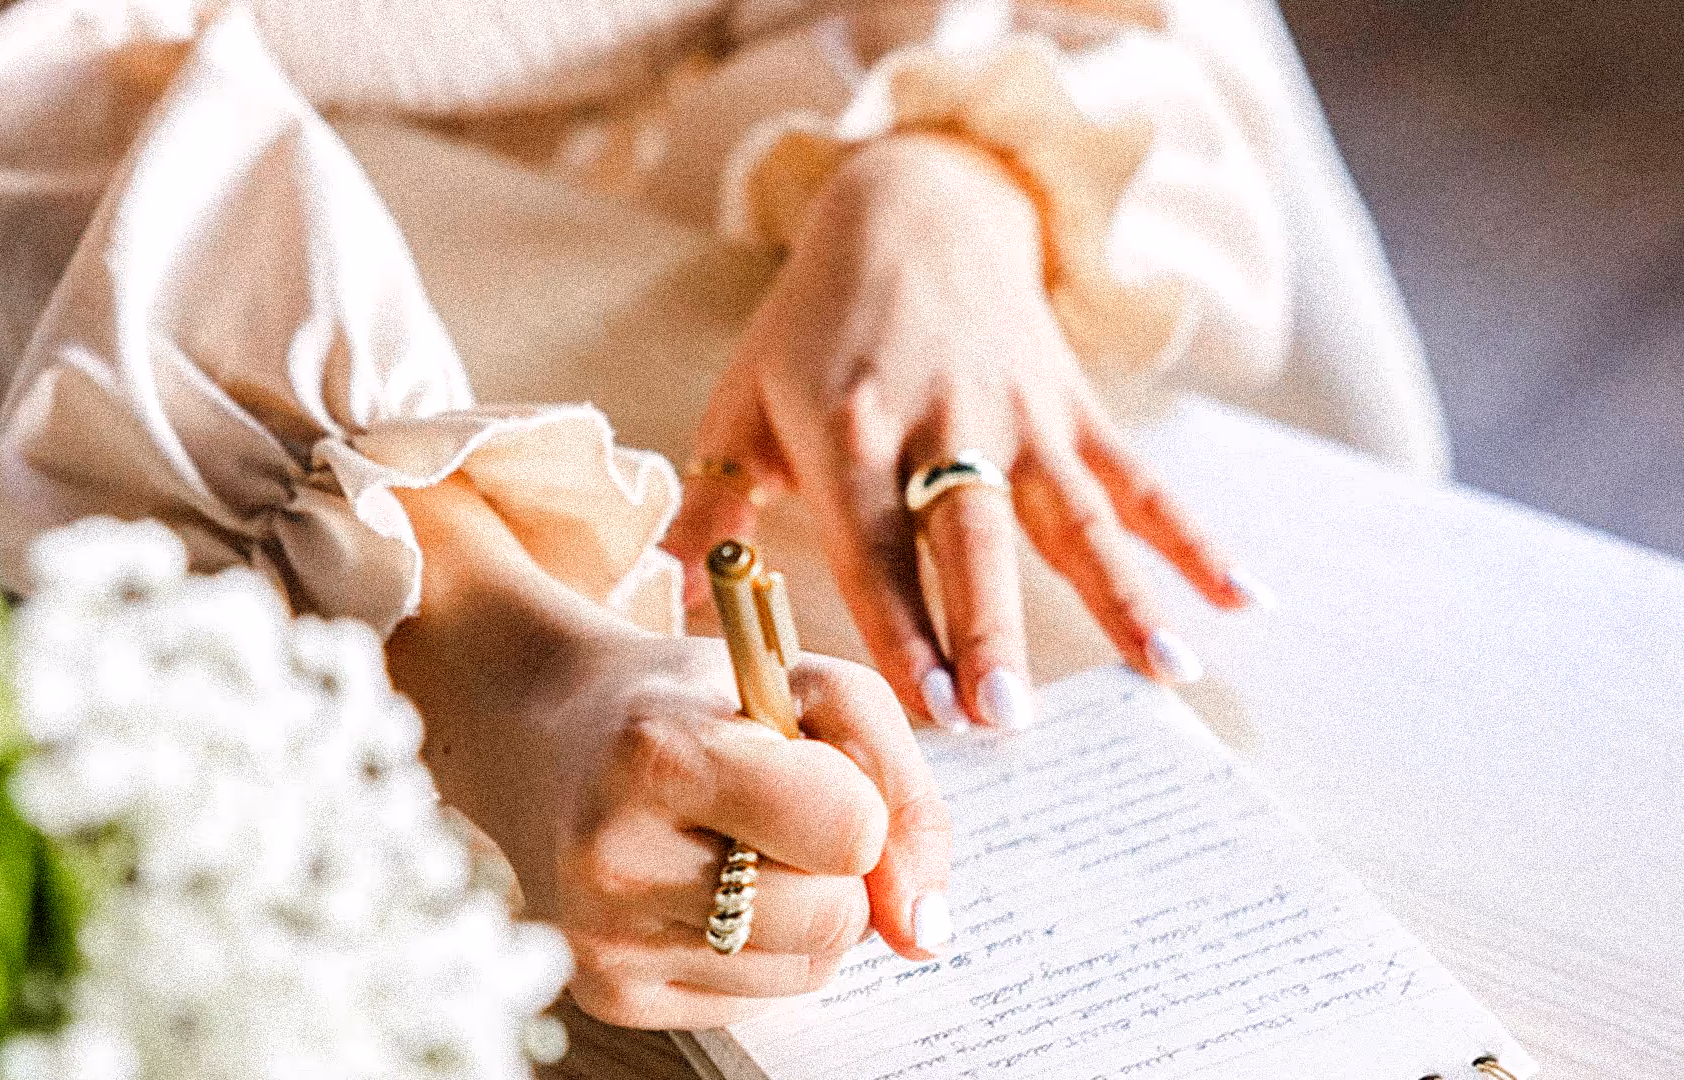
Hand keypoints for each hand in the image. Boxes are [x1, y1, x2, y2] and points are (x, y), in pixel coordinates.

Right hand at [387, 476, 951, 1029]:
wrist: (550, 732)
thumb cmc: (696, 703)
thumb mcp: (809, 686)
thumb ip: (901, 788)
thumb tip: (925, 933)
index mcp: (664, 753)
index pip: (848, 831)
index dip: (858, 799)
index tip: (811, 766)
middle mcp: (618, 856)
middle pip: (836, 915)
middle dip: (836, 863)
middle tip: (773, 808)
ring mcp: (606, 939)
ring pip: (808, 968)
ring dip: (806, 907)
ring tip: (737, 843)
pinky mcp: (609, 996)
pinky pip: (761, 999)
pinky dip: (761, 947)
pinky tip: (705, 885)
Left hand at [665, 133, 1264, 732]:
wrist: (912, 211)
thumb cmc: (814, 327)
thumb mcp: (743, 402)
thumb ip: (710, 511)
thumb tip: (675, 610)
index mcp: (849, 429)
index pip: (872, 539)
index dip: (898, 621)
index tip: (924, 704)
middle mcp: (940, 422)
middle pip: (972, 535)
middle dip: (992, 627)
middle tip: (1011, 717)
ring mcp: (1018, 415)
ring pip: (1074, 514)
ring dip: (1121, 596)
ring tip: (1168, 674)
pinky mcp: (1072, 408)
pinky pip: (1138, 479)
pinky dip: (1192, 538)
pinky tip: (1241, 600)